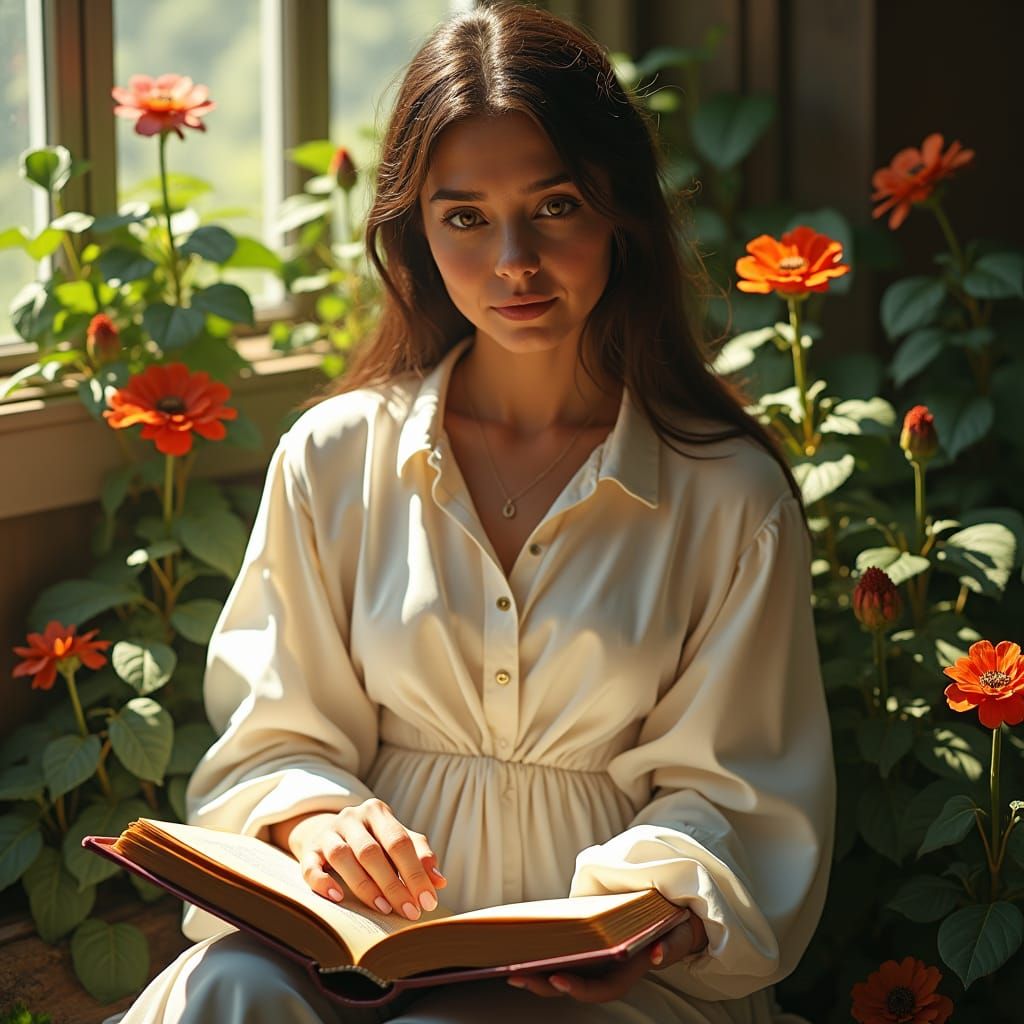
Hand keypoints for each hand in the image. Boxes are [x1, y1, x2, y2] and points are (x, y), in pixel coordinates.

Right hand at [271, 800, 446, 920]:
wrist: (327, 830)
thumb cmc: (373, 839)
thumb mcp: (396, 840)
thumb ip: (419, 855)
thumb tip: (439, 881)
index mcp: (378, 812)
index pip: (400, 841)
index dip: (415, 872)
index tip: (428, 901)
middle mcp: (352, 817)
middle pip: (372, 851)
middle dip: (393, 885)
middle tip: (409, 911)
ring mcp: (327, 832)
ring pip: (342, 857)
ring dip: (364, 886)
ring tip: (383, 908)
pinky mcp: (308, 851)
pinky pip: (310, 867)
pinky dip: (323, 882)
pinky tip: (337, 898)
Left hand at [506, 913, 705, 1002]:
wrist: (675, 920)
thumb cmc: (674, 926)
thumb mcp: (678, 933)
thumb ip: (670, 944)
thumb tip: (655, 954)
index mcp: (628, 971)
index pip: (601, 989)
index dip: (579, 988)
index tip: (556, 978)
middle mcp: (609, 971)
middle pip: (574, 986)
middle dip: (544, 984)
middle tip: (514, 974)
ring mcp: (596, 961)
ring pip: (564, 975)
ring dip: (537, 974)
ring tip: (507, 966)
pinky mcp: (588, 946)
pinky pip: (563, 957)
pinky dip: (543, 956)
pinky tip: (521, 948)